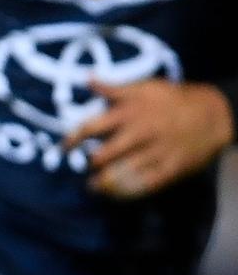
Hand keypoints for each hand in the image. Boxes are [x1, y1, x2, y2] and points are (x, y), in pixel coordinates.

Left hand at [64, 79, 233, 198]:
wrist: (213, 114)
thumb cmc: (172, 98)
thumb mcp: (143, 87)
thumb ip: (113, 87)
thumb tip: (87, 79)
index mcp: (128, 112)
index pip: (91, 127)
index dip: (72, 140)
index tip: (62, 149)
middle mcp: (139, 133)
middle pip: (104, 154)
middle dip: (91, 163)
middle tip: (86, 167)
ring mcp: (155, 152)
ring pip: (121, 173)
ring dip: (104, 183)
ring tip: (94, 187)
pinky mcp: (170, 168)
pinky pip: (144, 185)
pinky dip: (127, 192)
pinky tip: (116, 195)